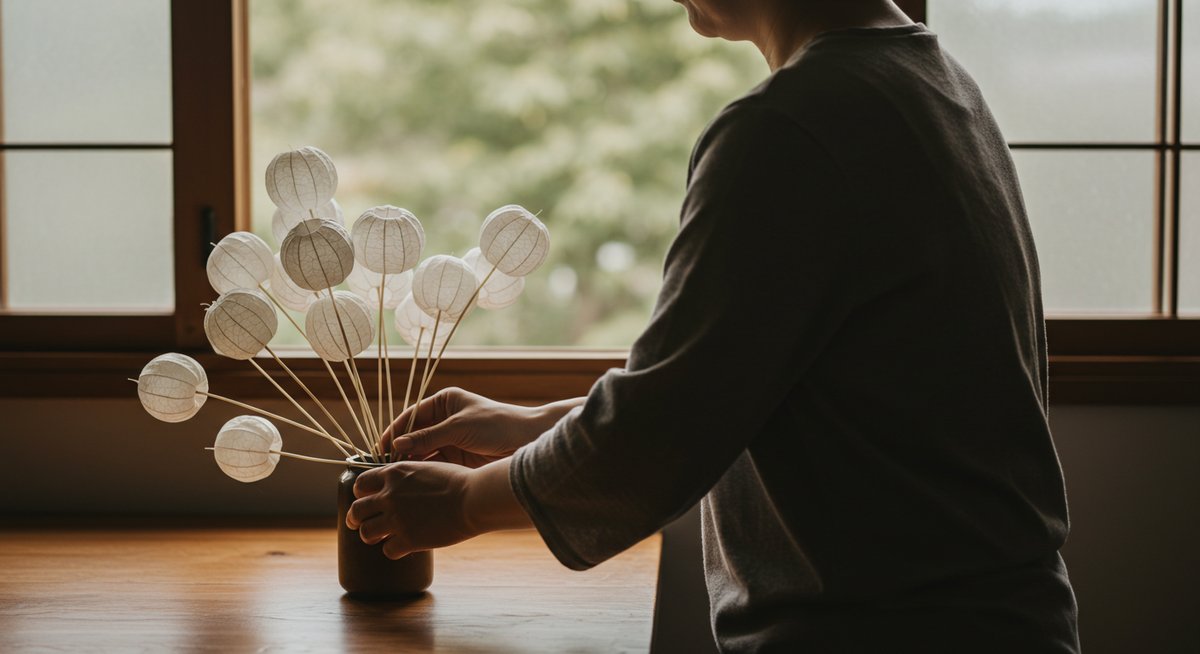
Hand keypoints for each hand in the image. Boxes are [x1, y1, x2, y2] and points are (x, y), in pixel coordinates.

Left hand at [346, 458, 532, 558]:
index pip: (361, 483)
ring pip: (366, 533)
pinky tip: (401, 548)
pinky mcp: (408, 540)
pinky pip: (388, 550)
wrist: (474, 498)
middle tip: (357, 523)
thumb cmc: (460, 482)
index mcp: (395, 474)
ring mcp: (397, 519)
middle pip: (357, 510)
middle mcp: (390, 496)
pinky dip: (393, 550)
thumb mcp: (429, 468)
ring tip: (376, 539)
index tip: (364, 498)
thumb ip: (410, 477)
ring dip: (369, 536)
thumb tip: (405, 487)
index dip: (360, 493)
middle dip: (354, 518)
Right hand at [380, 388, 582, 467]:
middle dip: (400, 451)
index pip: (410, 417)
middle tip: (384, 469)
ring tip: (395, 479)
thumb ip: (429, 437)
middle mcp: (444, 420)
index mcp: (444, 403)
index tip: (380, 449)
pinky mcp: (457, 458)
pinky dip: (423, 472)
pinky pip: (434, 464)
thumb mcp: (460, 428)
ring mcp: (450, 440)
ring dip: (410, 464)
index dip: (394, 432)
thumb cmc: (499, 425)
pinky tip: (412, 483)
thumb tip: (398, 445)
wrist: (529, 441)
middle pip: (413, 436)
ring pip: (422, 453)